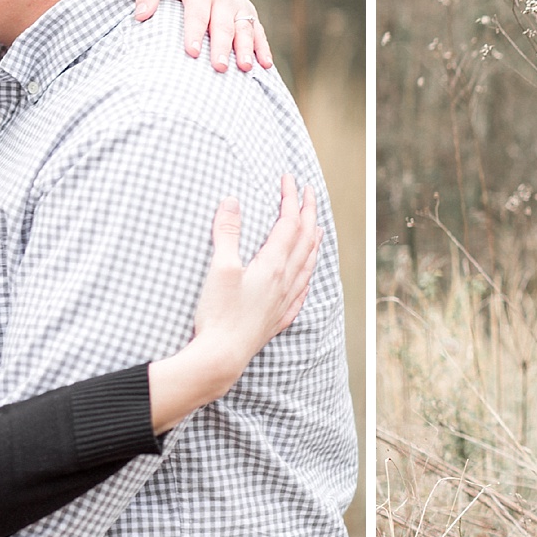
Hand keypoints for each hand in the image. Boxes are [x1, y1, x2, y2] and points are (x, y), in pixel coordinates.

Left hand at [133, 0, 272, 72]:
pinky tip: (266, 65)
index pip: (197, 13)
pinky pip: (258, 31)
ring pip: (245, 28)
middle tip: (219, 68)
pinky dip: (263, 47)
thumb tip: (140, 16)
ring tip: (246, 69)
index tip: (192, 52)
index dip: (195, 32)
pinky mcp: (248, 13)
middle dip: (223, 46)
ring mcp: (238, 5)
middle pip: (223, 24)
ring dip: (246, 49)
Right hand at [194, 174, 319, 354]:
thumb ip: (227, 233)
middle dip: (308, 212)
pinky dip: (307, 275)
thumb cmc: (219, 314)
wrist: (221, 358)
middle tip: (309, 192)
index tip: (289, 178)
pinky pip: (302, 291)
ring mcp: (283, 301)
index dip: (290, 198)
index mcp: (273, 265)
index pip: (289, 223)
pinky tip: (306, 278)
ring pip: (308, 265)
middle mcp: (285, 281)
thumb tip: (231, 201)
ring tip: (317, 228)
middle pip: (305, 239)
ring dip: (313, 241)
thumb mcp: (220, 268)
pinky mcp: (277, 319)